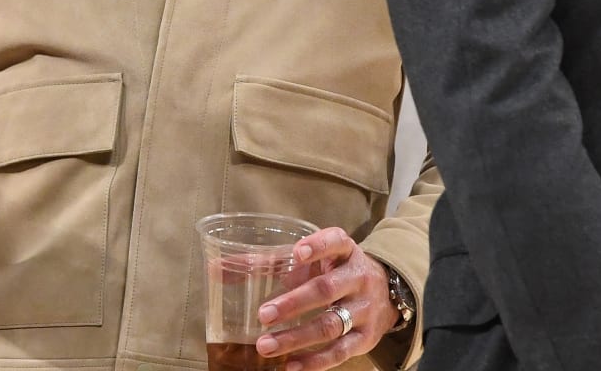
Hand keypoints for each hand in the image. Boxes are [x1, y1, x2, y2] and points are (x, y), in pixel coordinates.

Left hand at [254, 227, 394, 370]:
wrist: (386, 292)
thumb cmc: (334, 271)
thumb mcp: (310, 261)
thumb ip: (265, 263)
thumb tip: (215, 269)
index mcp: (344, 251)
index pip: (335, 242)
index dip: (318, 246)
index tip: (296, 253)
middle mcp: (358, 277)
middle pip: (326, 289)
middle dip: (293, 303)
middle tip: (263, 315)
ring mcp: (364, 309)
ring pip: (331, 324)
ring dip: (296, 337)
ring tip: (265, 346)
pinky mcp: (366, 338)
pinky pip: (340, 352)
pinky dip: (314, 361)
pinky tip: (290, 365)